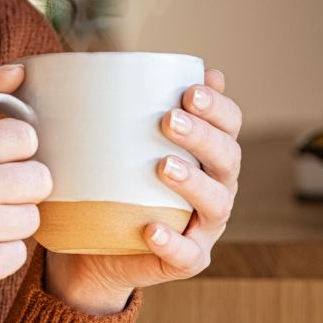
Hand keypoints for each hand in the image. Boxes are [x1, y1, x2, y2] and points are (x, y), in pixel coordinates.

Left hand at [43, 68, 241, 310]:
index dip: (218, 107)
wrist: (94, 247)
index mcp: (208, 154)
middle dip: (203, 136)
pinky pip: (188, 255)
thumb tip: (119, 62)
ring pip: (216, 204)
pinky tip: (152, 230)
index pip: (229, 125)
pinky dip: (173, 242)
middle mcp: (216, 187)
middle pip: (228, 159)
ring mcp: (204, 227)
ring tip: (164, 166)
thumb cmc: (112, 182)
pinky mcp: (186, 260)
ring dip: (194, 183)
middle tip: (169, 120)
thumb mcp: (117, 142)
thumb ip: (128, 106)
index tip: (189, 90)